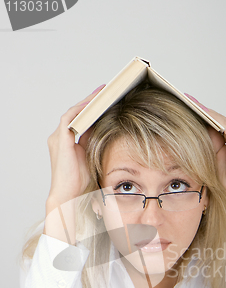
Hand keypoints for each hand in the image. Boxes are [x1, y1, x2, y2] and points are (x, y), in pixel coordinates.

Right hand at [46, 85, 104, 207]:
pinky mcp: (60, 139)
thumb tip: (106, 131)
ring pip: (73, 113)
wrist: (68, 195)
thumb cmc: (79, 183)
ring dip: (87, 103)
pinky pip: (70, 118)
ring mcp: (58, 138)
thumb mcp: (91, 158)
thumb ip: (94, 143)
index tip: (105, 101)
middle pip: (76, 114)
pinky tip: (93, 104)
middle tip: (105, 91)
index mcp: (66, 143)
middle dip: (90, 102)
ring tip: (101, 93)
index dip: (92, 111)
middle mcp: (59, 138)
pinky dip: (81, 110)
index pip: (80, 121)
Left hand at [186, 94, 225, 229]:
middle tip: (185, 98)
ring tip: (190, 102)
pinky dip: (213, 118)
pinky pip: (225, 126)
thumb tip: (193, 135)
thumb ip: (207, 146)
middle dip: (201, 109)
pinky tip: (201, 112)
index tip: (187, 106)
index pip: (216, 123)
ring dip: (205, 110)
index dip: (202, 114)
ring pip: (221, 120)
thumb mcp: (212, 159)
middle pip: (218, 119)